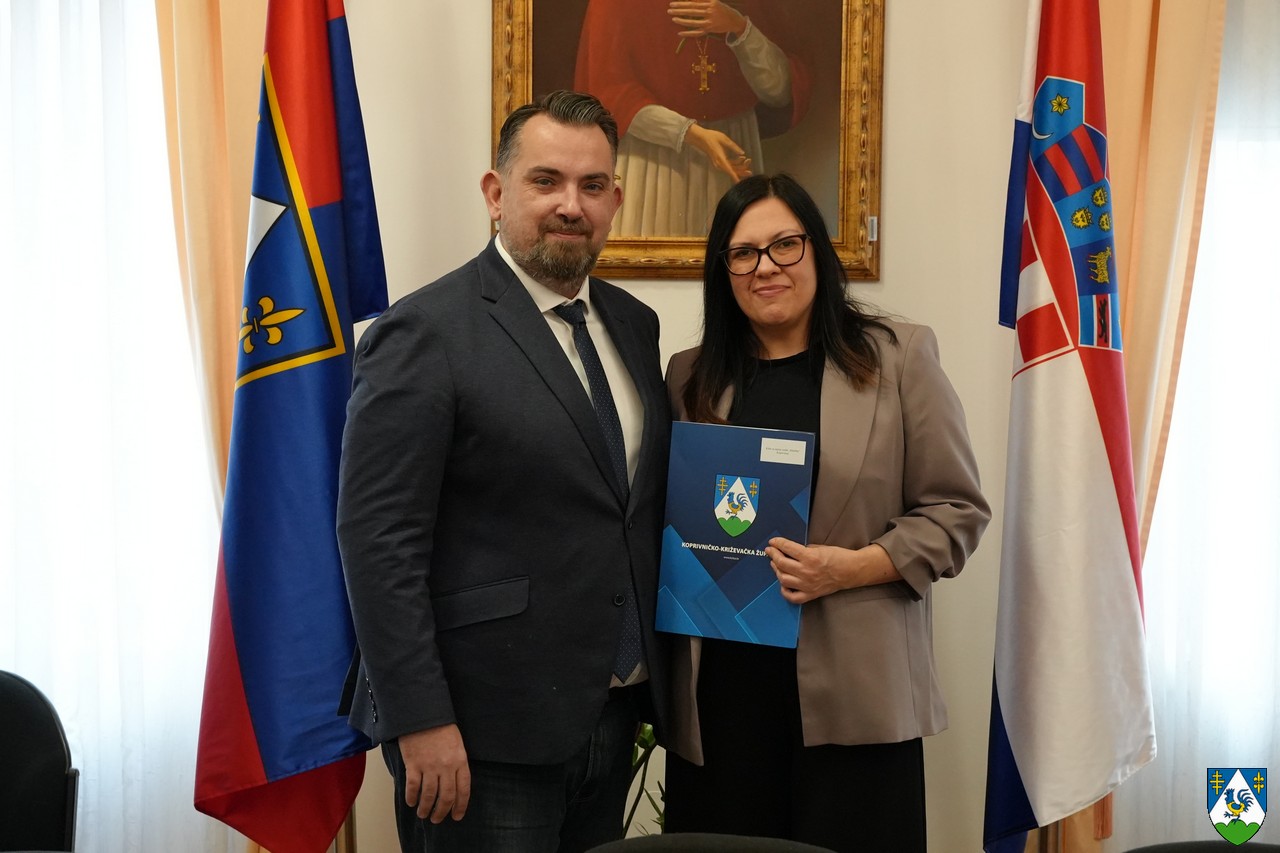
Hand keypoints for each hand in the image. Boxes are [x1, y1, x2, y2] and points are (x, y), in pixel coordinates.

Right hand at [398, 723, 470, 823]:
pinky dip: (412, 797)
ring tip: (423, 814)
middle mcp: (446, 766)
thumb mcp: (457, 744)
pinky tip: (411, 802)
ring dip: (426, 808)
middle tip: (437, 819)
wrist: (423, 714)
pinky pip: (413, 787)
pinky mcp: (413, 764)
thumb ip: (457, 764)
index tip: (457, 816)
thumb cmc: (441, 728)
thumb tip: (454, 785)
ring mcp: (429, 766)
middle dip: (442, 812)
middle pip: (446, 796)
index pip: (463, 789)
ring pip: (429, 795)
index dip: (460, 806)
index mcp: (460, 761)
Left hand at [668, 1, 746, 37]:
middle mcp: (710, 12)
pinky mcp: (709, 30)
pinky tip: (680, 33)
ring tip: (673, 18)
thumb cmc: (723, 9)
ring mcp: (710, 22)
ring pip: (693, 21)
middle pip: (692, 10)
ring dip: (682, 20)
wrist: (734, 20)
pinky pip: (697, 32)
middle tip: (670, 9)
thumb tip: (690, 0)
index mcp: (711, 3)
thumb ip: (703, 1)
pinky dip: (688, 33)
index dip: (683, 2)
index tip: (674, 3)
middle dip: (680, 9)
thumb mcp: (714, 2)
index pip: (694, 2)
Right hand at [685, 124, 751, 182]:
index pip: (729, 170)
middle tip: (750, 170)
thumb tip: (743, 154)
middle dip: (742, 170)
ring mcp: (719, 163)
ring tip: (748, 160)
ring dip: (740, 166)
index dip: (735, 177)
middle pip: (732, 171)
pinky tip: (742, 158)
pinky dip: (736, 163)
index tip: (739, 183)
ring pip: (731, 168)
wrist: (702, 138)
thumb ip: (734, 147)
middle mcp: (719, 164)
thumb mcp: (724, 139)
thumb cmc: (712, 137)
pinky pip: (729, 165)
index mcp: (720, 159)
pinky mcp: (720, 161)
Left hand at [767, 539, 898, 603]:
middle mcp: (807, 571)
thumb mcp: (820, 547)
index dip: (778, 543)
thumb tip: (790, 551)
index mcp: (810, 557)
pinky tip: (783, 584)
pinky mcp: (811, 594)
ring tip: (775, 564)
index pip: (787, 548)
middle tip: (770, 551)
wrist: (851, 571)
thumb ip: (804, 550)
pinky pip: (792, 596)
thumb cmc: (838, 557)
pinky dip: (785, 591)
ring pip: (783, 579)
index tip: (773, 542)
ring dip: (776, 570)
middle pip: (782, 563)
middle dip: (773, 555)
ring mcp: (807, 585)